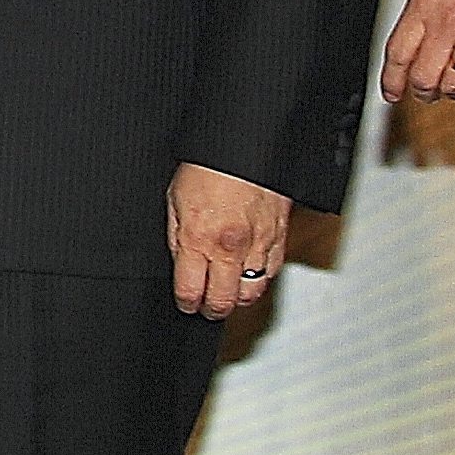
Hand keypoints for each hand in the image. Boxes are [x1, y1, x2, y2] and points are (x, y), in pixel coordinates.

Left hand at [169, 162, 290, 318]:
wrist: (245, 145)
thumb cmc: (208, 166)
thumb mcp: (175, 200)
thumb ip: (177, 236)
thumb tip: (180, 262)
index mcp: (198, 238)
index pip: (191, 291)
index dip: (186, 303)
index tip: (186, 303)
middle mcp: (229, 248)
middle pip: (223, 302)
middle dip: (211, 309)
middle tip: (205, 306)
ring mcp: (257, 245)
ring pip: (251, 294)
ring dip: (237, 297)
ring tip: (227, 293)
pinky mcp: (279, 238)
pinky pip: (271, 273)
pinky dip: (259, 280)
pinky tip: (249, 275)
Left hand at [379, 0, 454, 111]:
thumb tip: (418, 20)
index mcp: (425, 2)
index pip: (398, 52)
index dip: (391, 79)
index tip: (390, 90)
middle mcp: (448, 24)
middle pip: (424, 75)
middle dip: (420, 91)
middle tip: (421, 94)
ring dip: (449, 93)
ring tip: (448, 94)